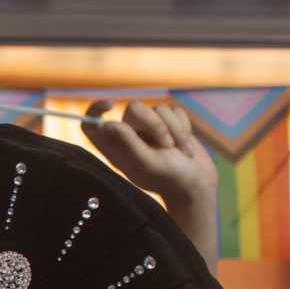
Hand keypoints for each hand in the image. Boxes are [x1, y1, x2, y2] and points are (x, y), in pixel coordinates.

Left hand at [82, 99, 217, 259]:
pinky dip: (183, 127)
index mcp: (115, 149)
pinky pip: (174, 111)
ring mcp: (149, 129)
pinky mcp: (169, 123)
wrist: (197, 183)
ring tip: (178, 150)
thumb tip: (110, 124)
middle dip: (155, 123)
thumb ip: (129, 144)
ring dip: (174, 129)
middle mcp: (129, 136)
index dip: (95, 111)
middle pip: (133, 108)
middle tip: (166, 145)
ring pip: (158, 108)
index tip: (111, 105)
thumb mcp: (148, 164)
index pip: (92, 125)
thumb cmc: (170, 178)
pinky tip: (185, 146)